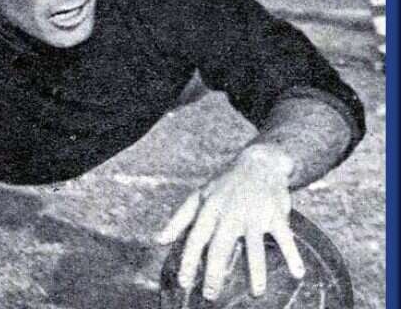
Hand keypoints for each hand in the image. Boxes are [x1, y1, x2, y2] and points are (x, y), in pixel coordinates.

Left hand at [155, 144, 305, 299]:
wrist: (258, 162)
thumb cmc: (224, 184)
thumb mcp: (198, 196)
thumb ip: (179, 220)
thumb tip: (159, 241)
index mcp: (210, 209)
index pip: (196, 238)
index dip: (189, 260)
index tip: (185, 282)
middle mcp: (230, 212)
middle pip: (221, 246)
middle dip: (215, 272)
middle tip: (211, 295)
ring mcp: (254, 214)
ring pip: (255, 245)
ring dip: (257, 270)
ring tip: (257, 293)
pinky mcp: (275, 214)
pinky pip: (285, 237)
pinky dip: (292, 255)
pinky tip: (298, 273)